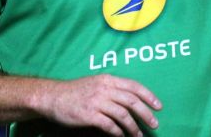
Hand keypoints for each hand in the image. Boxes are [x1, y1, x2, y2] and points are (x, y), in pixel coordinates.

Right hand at [36, 74, 161, 135]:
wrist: (52, 97)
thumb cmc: (75, 91)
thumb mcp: (95, 83)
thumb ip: (112, 88)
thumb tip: (131, 99)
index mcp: (108, 79)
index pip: (134, 86)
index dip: (149, 96)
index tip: (159, 107)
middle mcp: (104, 89)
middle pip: (132, 101)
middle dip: (146, 114)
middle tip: (154, 124)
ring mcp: (97, 102)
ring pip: (123, 115)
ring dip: (133, 127)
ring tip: (138, 135)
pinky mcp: (89, 115)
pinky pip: (110, 125)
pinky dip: (118, 132)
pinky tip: (121, 136)